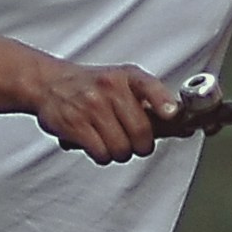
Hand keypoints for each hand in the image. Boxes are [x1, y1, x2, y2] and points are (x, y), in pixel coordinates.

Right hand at [31, 58, 178, 163]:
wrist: (49, 83)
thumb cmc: (93, 87)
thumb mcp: (122, 83)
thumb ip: (150, 104)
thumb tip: (182, 126)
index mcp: (127, 76)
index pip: (149, 86)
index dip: (163, 102)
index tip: (172, 115)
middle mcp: (110, 88)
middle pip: (141, 132)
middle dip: (141, 146)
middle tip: (133, 142)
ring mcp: (91, 105)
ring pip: (121, 149)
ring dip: (119, 152)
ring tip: (109, 139)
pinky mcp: (74, 124)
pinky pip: (101, 154)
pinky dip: (102, 155)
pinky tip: (96, 143)